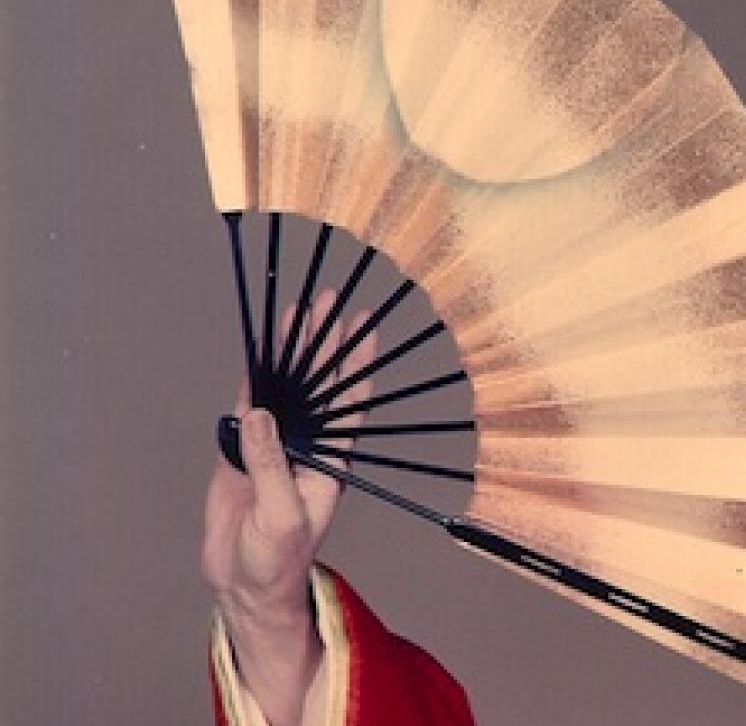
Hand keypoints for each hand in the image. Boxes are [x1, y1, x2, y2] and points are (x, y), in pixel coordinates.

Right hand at [201, 291, 375, 724]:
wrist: (244, 585)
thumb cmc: (277, 559)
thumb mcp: (281, 515)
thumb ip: (270, 465)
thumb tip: (259, 415)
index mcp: (330, 460)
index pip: (348, 401)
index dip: (356, 363)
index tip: (364, 326)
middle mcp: (306, 446)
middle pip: (316, 384)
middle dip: (322, 342)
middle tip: (327, 300)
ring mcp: (274, 447)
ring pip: (283, 389)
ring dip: (288, 352)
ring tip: (295, 311)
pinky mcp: (242, 454)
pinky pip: (246, 408)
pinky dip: (252, 378)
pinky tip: (258, 350)